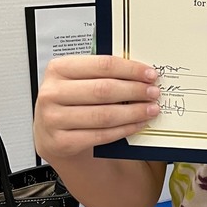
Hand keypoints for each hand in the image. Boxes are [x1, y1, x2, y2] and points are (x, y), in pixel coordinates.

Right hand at [33, 55, 160, 161]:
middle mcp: (52, 93)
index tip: (150, 74)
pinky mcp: (61, 142)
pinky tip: (138, 124)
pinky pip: (101, 135)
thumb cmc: (72, 101)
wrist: (52, 133)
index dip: (130, 69)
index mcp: (59, 69)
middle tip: (153, 92)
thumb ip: (103, 74)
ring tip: (151, 109)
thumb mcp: (80, 80)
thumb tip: (142, 73)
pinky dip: (124, 129)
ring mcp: (54, 119)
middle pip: (104, 90)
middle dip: (134, 91)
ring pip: (104, 115)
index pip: (102, 65)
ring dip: (133, 112)